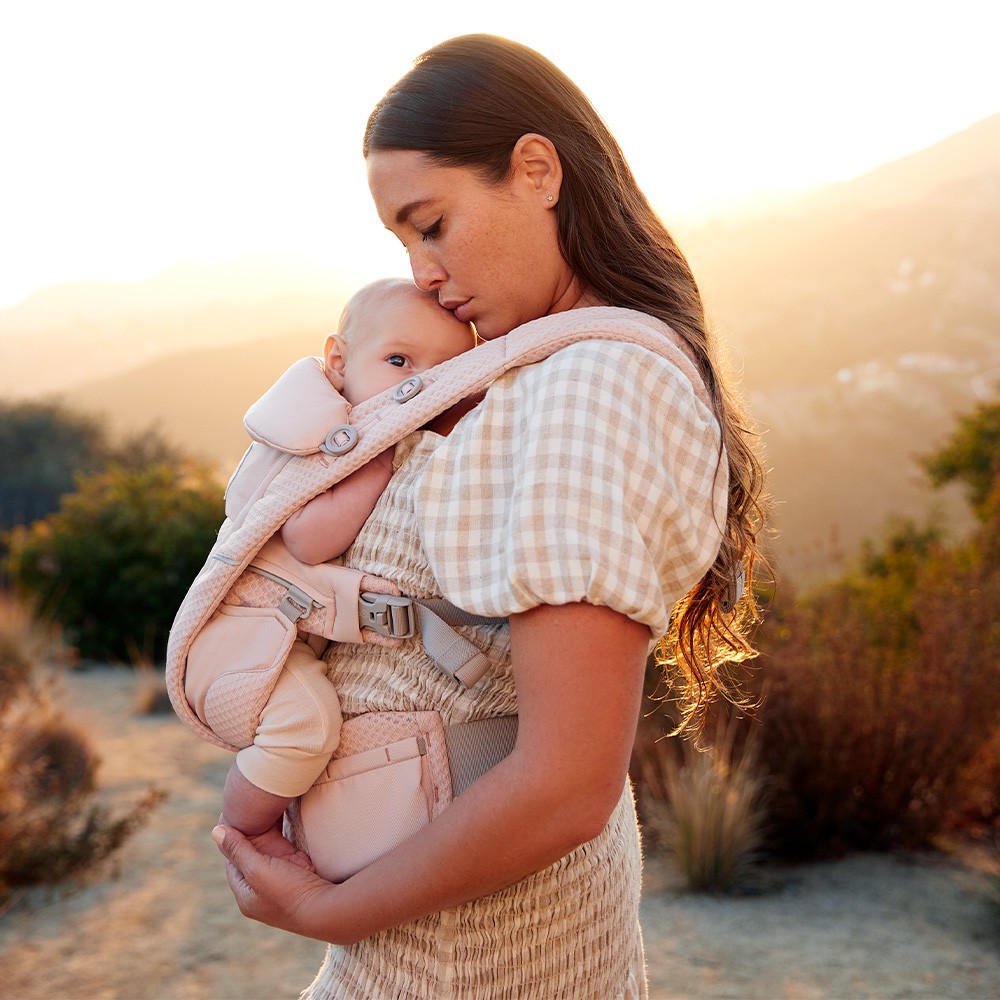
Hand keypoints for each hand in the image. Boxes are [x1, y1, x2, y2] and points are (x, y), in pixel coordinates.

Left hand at [211, 823, 339, 941]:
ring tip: (269, 814)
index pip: (233, 862)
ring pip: (270, 856)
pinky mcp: (299, 878)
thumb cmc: (288, 892)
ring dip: (270, 838)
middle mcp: (261, 893)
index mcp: (246, 896)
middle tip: (255, 813)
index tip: (237, 818)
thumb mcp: (258, 870)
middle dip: (253, 837)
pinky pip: (287, 856)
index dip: (234, 840)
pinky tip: (288, 827)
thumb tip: (216, 830)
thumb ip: (238, 850)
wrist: (326, 907)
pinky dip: (285, 841)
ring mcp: (281, 886)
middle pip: (252, 859)